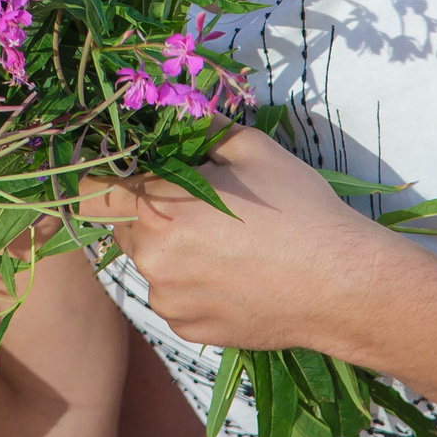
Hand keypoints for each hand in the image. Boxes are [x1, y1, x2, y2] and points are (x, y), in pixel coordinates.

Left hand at [85, 125, 396, 353]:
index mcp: (156, 210)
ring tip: (226, 244)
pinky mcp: (189, 330)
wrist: (344, 284)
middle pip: (122, 227)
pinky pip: (174, 298)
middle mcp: (151, 260)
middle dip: (148, 212)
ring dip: (171, 251)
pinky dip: (192, 286)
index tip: (137, 173)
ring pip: (150, 264)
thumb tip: (174, 106)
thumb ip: (199, 126)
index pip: (92, 191)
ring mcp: (169, 301)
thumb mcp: (251, 149)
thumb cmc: (299, 209)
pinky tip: (235, 276)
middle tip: (199, 206)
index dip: (110, 177)